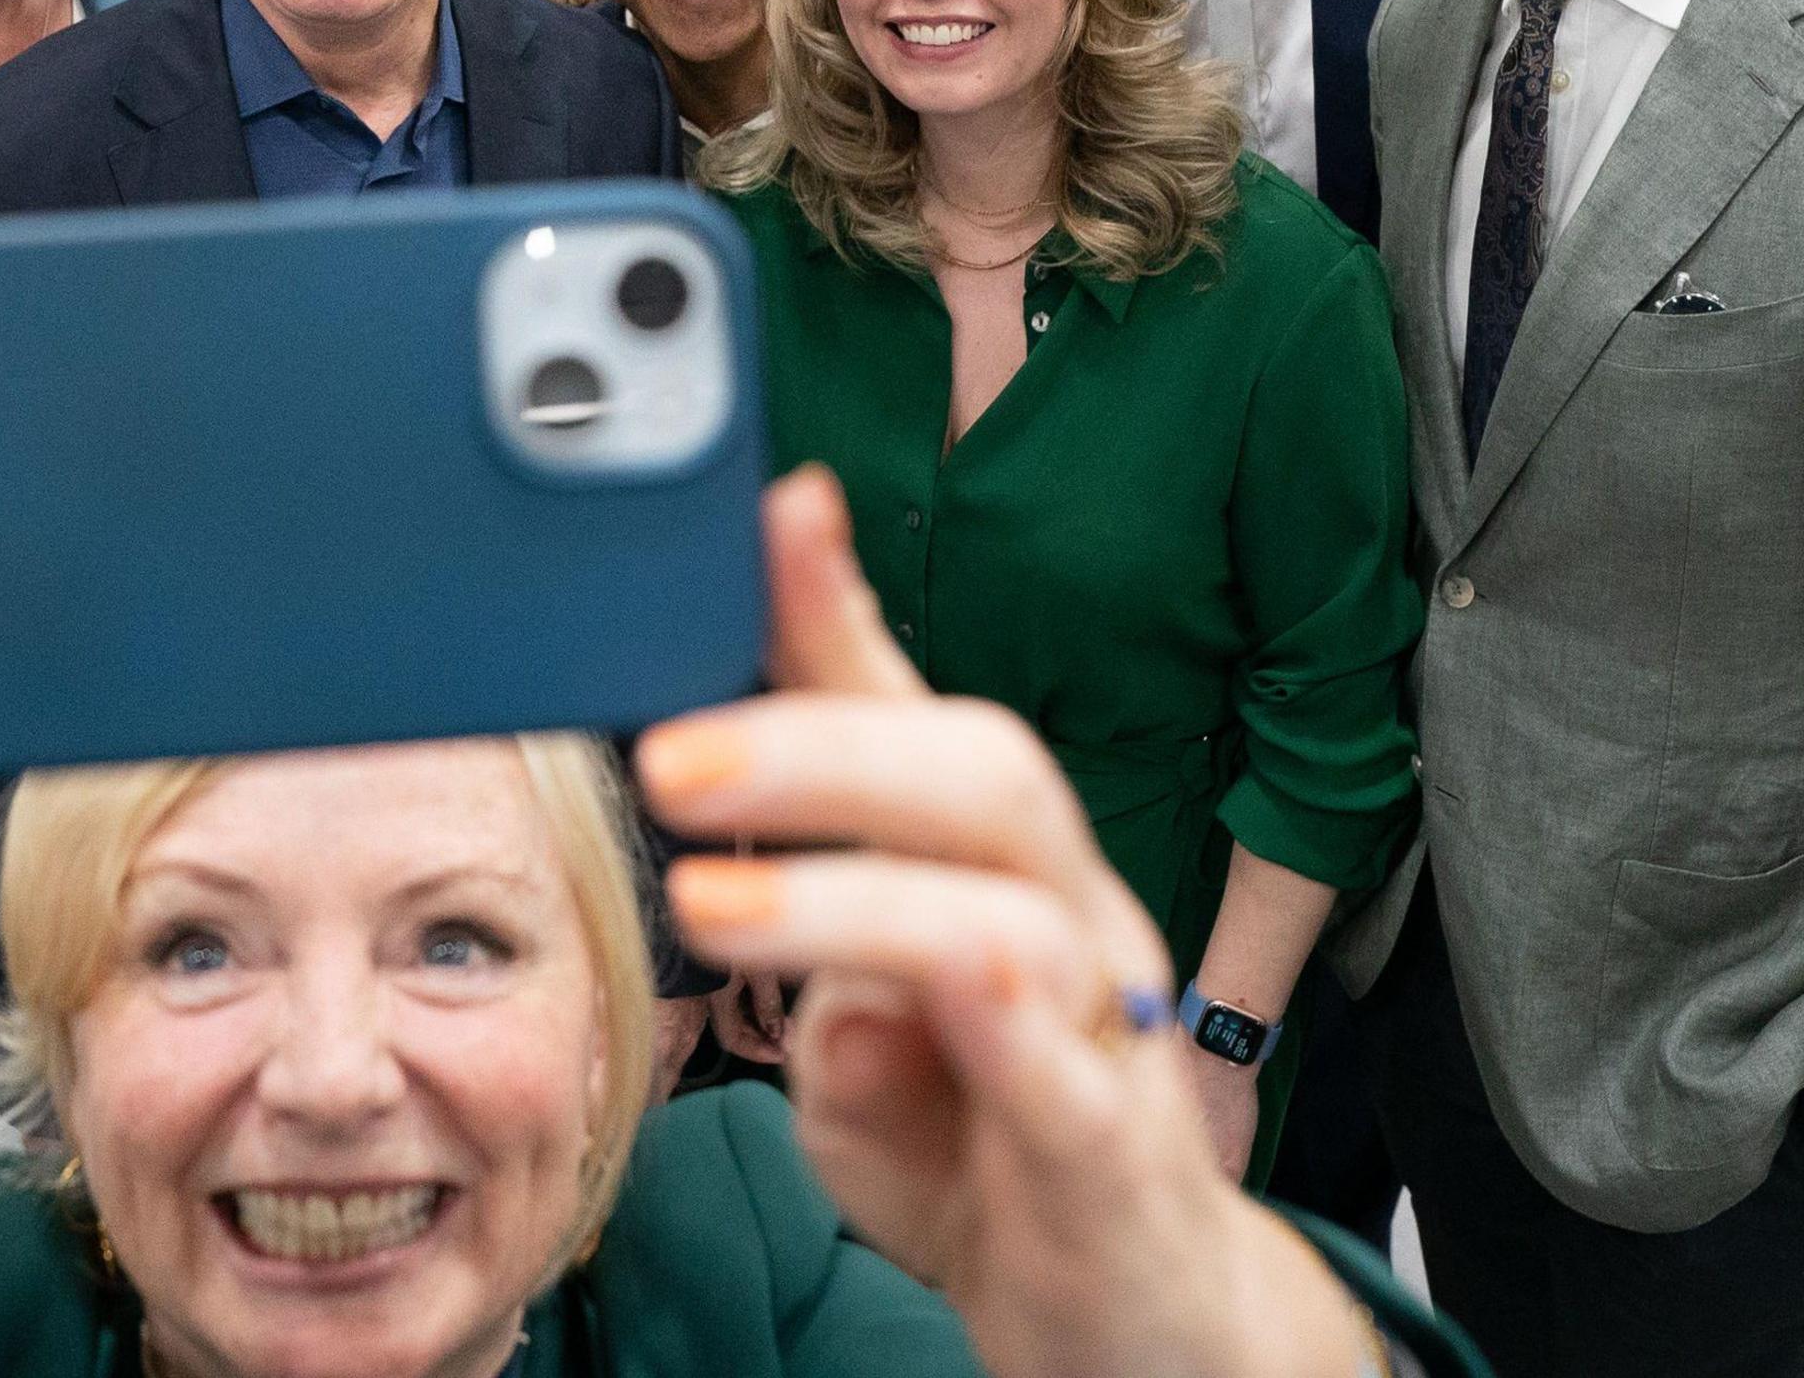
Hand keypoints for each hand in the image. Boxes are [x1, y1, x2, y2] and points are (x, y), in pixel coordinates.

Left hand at [636, 470, 1367, 1377]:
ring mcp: (1107, 1030)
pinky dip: (965, 1039)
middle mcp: (1066, 917)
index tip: (774, 506)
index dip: (838, 607)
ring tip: (709, 902)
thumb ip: (807, 972)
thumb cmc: (985, 1151)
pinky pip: (1064, 1072)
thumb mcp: (857, 1044)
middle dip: (820, 747)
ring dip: (849, 894)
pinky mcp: (1115, 1154)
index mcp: (991, 868)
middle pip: (982, 772)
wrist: (1134, 1319)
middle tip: (669, 763)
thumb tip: (764, 921)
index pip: (912, 712)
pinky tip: (865, 1033)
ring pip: (1008, 910)